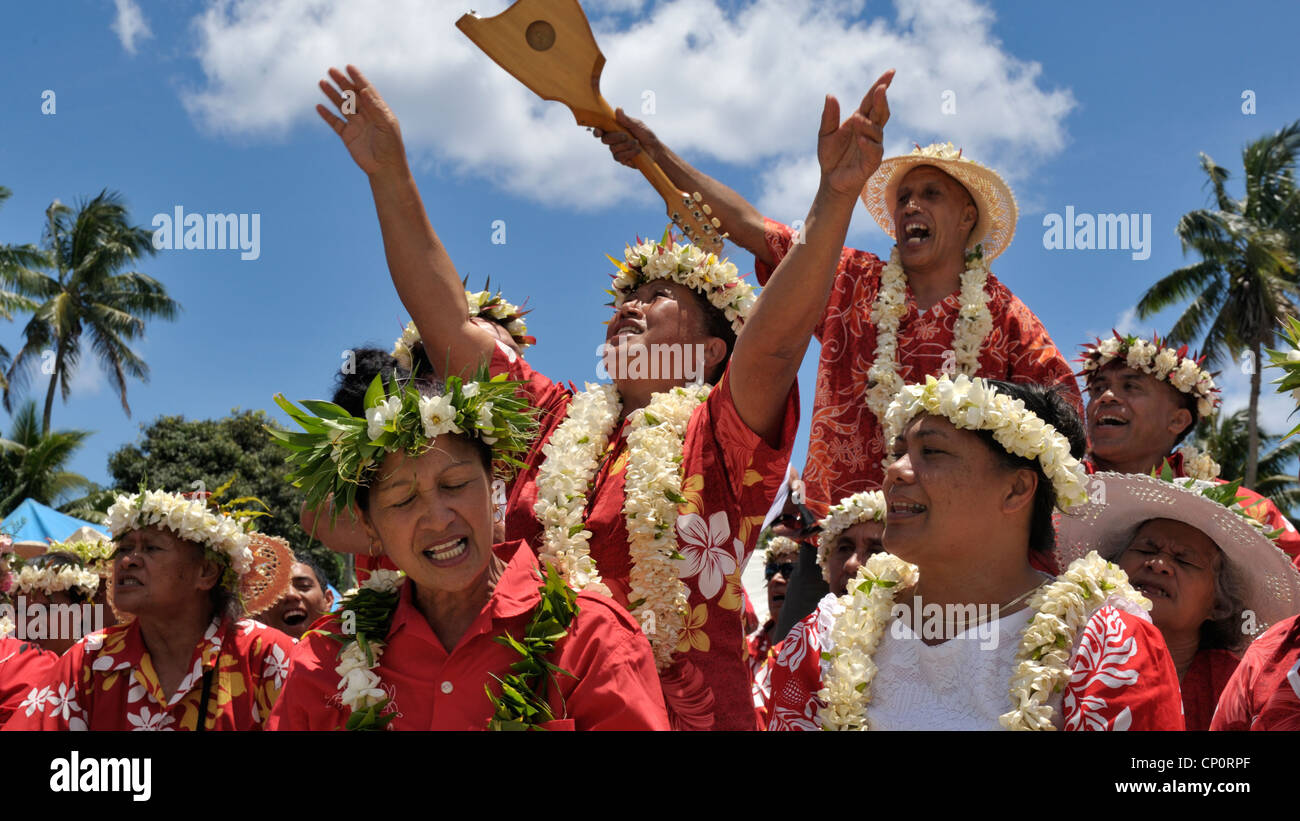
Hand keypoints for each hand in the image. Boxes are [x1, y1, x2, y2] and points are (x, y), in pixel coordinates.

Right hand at [316, 64, 407, 176]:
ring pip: (341, 106)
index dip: (358, 78)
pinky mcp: (348, 136)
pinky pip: (335, 123)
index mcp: (378, 110)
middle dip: (342, 82)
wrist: (385, 168)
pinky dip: (327, 115)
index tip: (349, 67)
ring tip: (321, 83)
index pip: (366, 90)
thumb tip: (365, 90)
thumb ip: (375, 108)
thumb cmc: (391, 146)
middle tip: (331, 70)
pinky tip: (319, 106)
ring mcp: (356, 125)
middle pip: (352, 95)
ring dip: (332, 94)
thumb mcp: (386, 125)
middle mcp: (366, 115)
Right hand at [592, 108, 661, 166]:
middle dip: (615, 137)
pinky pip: (619, 157)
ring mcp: (617, 150)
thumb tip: (618, 109)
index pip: (602, 130)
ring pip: (612, 148)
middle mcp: (614, 140)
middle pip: (605, 139)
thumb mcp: (637, 125)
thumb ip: (626, 120)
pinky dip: (629, 153)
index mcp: (615, 129)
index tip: (599, 131)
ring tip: (637, 143)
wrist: (655, 150)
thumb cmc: (646, 135)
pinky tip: (637, 151)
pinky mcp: (621, 159)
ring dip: (626, 145)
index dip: (597, 130)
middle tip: (626, 136)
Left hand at [817, 69, 892, 197]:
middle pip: (880, 111)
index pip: (872, 100)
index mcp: (860, 120)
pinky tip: (860, 140)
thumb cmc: (831, 156)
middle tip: (881, 88)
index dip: (881, 86)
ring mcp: (873, 145)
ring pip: (877, 130)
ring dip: (867, 123)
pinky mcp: (872, 161)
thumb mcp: (825, 133)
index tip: (891, 72)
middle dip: (882, 99)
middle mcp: (870, 130)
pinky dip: (868, 143)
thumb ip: (828, 116)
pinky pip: (874, 150)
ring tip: (855, 120)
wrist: (831, 180)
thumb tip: (830, 95)